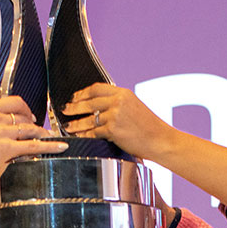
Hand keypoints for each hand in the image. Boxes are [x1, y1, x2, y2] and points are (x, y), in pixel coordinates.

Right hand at [0, 95, 66, 190]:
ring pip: (30, 129)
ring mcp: (1, 131)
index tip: (28, 116)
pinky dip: (50, 145)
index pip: (12, 101)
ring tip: (51, 137)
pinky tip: (60, 146)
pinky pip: (33, 146)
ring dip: (43, 133)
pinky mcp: (5, 148)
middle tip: (40, 129)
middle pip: (23, 116)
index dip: (24, 108)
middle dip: (34, 122)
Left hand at [61, 83, 175, 159]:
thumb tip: (100, 107)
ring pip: (89, 118)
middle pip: (89, 102)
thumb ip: (119, 104)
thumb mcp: (135, 107)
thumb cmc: (150, 127)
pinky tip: (78, 136)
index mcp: (123, 93)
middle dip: (74, 106)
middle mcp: (118, 101)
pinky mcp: (113, 129)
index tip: (75, 97)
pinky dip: (84, 135)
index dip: (82, 93)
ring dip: (76, 123)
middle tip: (65, 109)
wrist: (160, 140)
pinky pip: (93, 132)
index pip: (97, 88)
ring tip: (68, 126)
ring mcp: (115, 115)